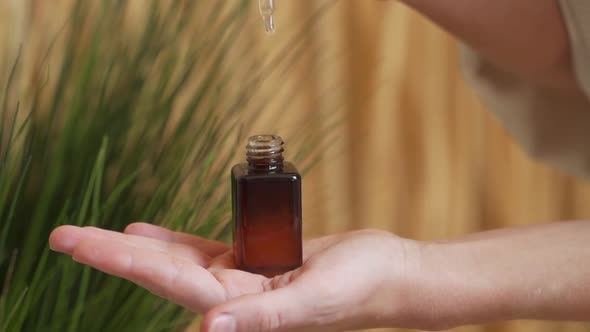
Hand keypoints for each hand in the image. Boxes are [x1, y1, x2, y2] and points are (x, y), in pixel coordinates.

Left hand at [49, 223, 424, 331]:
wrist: (387, 272)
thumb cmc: (361, 287)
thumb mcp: (314, 300)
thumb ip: (264, 318)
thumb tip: (207, 331)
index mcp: (241, 309)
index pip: (170, 282)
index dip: (123, 261)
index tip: (80, 244)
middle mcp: (234, 298)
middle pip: (161, 271)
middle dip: (113, 254)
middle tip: (64, 236)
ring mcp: (242, 281)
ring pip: (179, 261)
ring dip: (139, 248)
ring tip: (97, 235)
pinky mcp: (256, 262)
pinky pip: (207, 250)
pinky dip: (176, 241)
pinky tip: (147, 232)